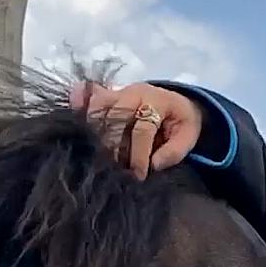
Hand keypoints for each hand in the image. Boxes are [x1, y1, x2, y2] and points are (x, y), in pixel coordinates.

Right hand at [69, 80, 203, 179]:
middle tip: (117, 167)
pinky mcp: (109, 94)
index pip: (142, 129)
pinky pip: (91, 99)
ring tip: (101, 155)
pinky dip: (81, 107)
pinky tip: (77, 120)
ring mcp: (120, 92)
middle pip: (116, 118)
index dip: (138, 154)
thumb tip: (153, 165)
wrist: (177, 102)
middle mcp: (135, 93)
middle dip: (115, 146)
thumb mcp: (188, 136)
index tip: (138, 175)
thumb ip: (174, 151)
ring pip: (99, 108)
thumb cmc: (182, 121)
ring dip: (97, 133)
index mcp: (158, 101)